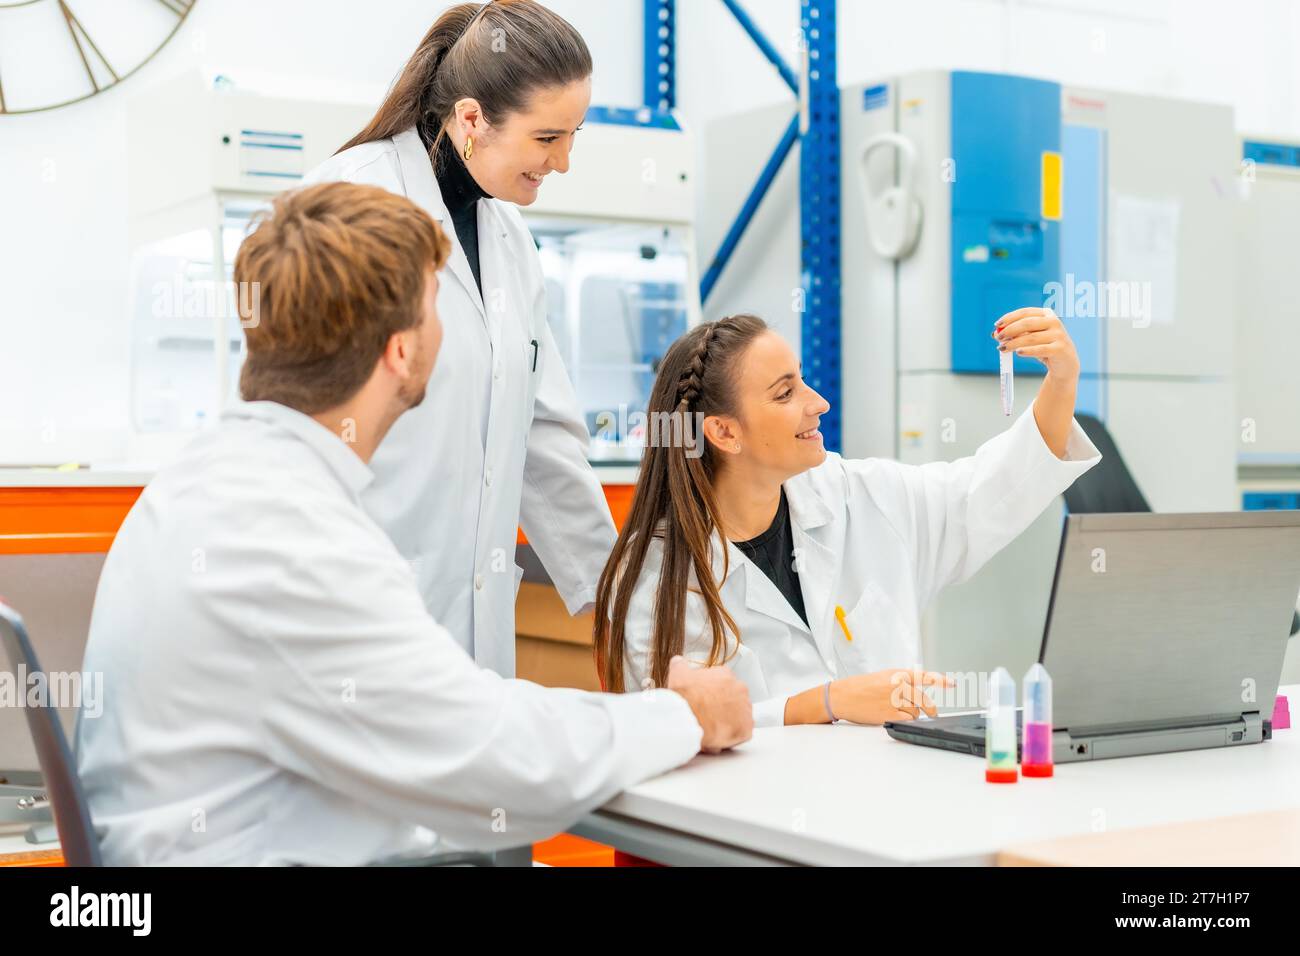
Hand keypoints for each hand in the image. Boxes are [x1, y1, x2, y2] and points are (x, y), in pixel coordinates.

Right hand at [666, 656, 752, 752]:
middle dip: (724, 706)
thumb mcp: (679, 673)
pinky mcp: (746, 728)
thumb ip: (681, 665)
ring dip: (730, 721)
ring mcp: (745, 709)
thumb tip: (678, 661)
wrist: (687, 718)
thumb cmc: (685, 697)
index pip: (725, 682)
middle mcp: (739, 689)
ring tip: (713, 727)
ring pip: (740, 716)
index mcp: (726, 674)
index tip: (708, 699)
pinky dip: (733, 736)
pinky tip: (720, 737)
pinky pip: (743, 733)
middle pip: (734, 699)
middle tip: (710, 714)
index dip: (715, 693)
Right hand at [827, 669, 954, 723]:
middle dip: (930, 709)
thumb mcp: (883, 677)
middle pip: (924, 700)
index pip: (924, 676)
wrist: (843, 696)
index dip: (940, 681)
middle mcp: (898, 686)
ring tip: (896, 710)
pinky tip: (893, 715)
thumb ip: (902, 682)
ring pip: (916, 712)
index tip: (952, 684)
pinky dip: (904, 720)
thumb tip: (919, 694)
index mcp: (898, 674)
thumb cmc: (861, 687)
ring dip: (911, 714)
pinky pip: (907, 720)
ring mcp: (894, 700)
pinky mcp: (889, 713)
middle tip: (933, 713)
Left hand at [993, 307, 1079, 387]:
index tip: (997, 325)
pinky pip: (1040, 349)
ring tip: (1003, 348)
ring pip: (1031, 337)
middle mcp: (1054, 322)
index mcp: (1046, 314)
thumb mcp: (1030, 339)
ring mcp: (1058, 335)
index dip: (1009, 317)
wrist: (1065, 364)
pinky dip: (1027, 350)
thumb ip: (1016, 335)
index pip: (1025, 312)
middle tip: (998, 338)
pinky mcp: (1060, 348)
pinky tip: (1018, 352)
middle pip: (1027, 323)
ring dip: (1014, 343)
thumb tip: (995, 334)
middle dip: (1010, 330)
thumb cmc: (1045, 348)